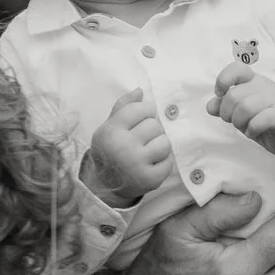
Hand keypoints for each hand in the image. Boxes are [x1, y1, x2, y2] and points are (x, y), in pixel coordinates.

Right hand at [82, 89, 175, 207]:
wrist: (105, 184)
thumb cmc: (110, 149)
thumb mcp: (109, 127)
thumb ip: (123, 107)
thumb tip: (140, 90)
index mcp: (110, 132)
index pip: (138, 109)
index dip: (145, 110)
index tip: (143, 116)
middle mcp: (123, 148)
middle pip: (154, 125)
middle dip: (152, 129)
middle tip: (143, 138)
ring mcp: (137, 165)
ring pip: (165, 142)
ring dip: (160, 144)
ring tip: (149, 149)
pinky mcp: (150, 179)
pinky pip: (169, 161)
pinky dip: (163, 160)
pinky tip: (152, 163)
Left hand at [210, 62, 274, 161]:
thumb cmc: (265, 120)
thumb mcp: (241, 112)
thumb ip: (224, 106)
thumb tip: (210, 105)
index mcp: (253, 81)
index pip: (236, 69)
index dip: (223, 81)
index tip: (221, 94)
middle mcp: (264, 86)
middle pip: (234, 95)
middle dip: (227, 113)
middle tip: (234, 121)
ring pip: (246, 107)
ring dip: (239, 122)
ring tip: (245, 127)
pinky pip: (262, 119)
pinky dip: (252, 128)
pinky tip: (253, 132)